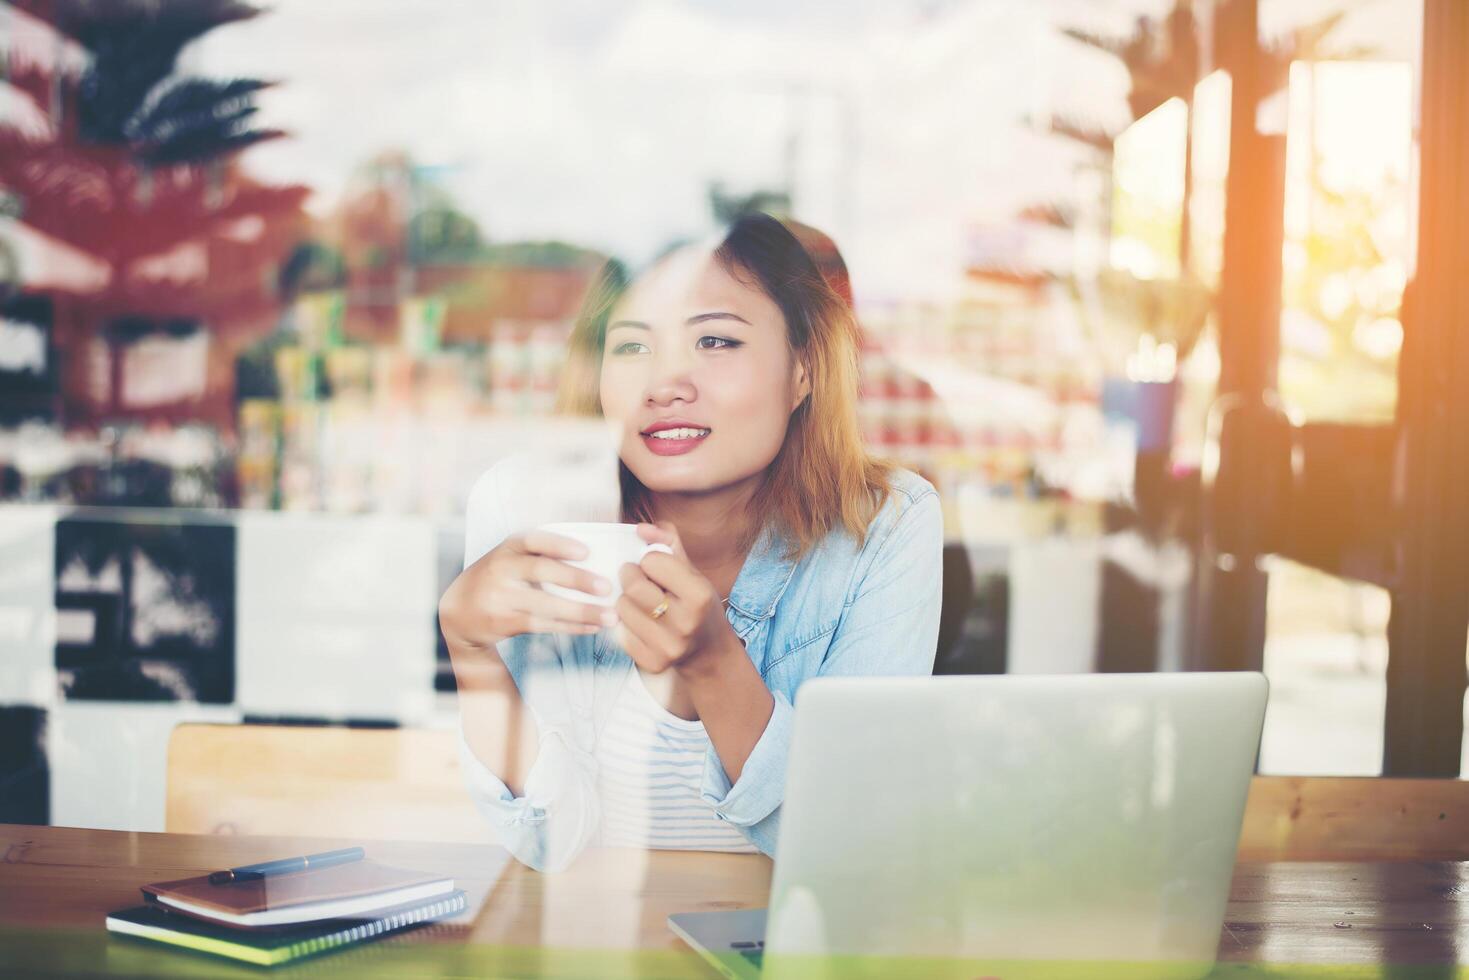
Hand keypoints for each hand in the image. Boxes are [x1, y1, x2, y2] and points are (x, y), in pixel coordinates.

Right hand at [438, 530, 617, 651]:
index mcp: (508, 548)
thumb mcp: (511, 558)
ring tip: (610, 616)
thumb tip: (597, 563)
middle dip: (576, 579)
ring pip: (544, 605)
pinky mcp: (503, 622)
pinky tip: (592, 627)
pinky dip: (570, 627)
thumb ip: (543, 556)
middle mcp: (501, 569)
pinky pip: (542, 625)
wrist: (459, 611)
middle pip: (540, 571)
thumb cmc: (499, 578)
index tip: (586, 552)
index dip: (559, 545)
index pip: (533, 540)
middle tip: (606, 587)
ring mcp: (500, 598)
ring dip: (581, 611)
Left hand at [613, 521, 735, 674]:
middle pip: (633, 586)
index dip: (650, 560)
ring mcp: (668, 647)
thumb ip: (668, 543)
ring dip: (626, 600)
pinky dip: (625, 623)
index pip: (651, 561)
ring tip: (641, 602)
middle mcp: (686, 623)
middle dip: (630, 575)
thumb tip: (641, 528)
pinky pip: (620, 632)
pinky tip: (640, 623)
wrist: (710, 652)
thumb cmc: (699, 605)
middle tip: (636, 577)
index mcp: (699, 595)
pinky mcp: (653, 663)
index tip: (658, 568)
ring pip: (622, 608)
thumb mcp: (693, 571)